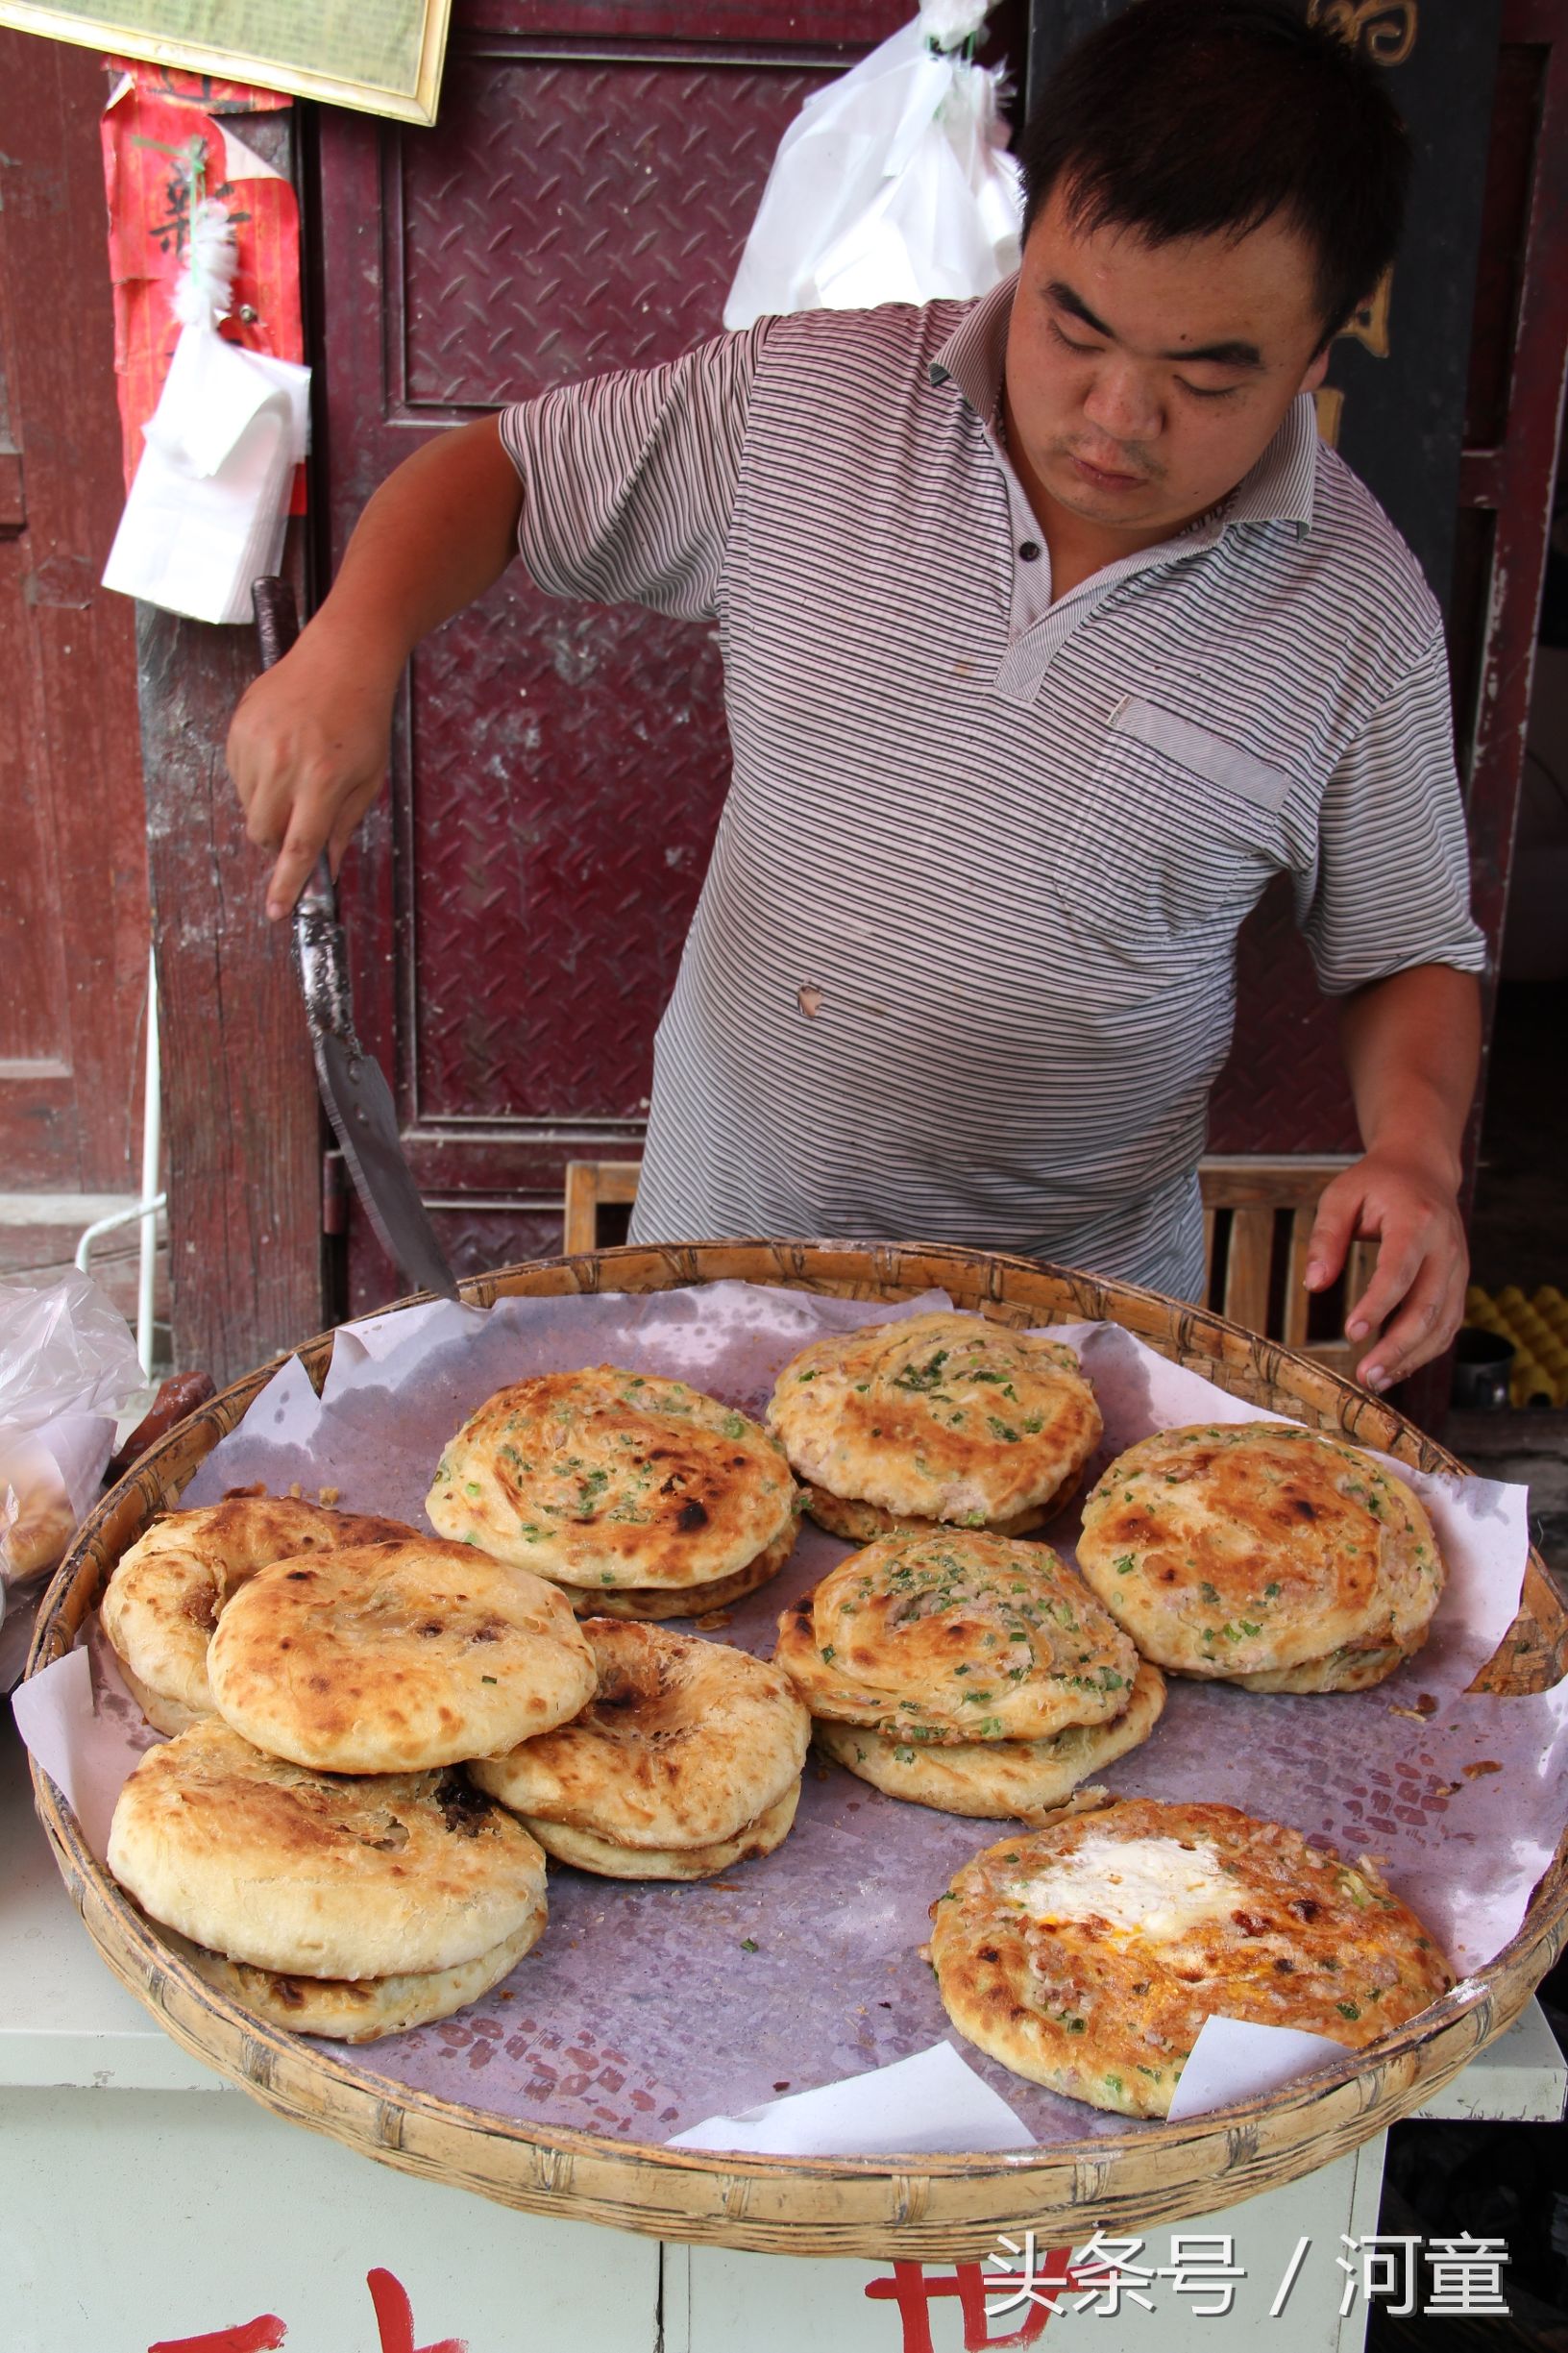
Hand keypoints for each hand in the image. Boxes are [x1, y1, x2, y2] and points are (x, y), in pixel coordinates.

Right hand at [226, 624, 396, 917]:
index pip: (297, 847)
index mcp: (323, 779)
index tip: (276, 913)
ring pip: (249, 807)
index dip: (286, 885)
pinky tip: (282, 753)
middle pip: (263, 833)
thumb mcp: (368, 778)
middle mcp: (285, 763)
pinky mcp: (238, 728)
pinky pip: (238, 776)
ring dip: (269, 808)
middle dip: (277, 842)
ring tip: (298, 773)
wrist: (342, 658)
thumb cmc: (363, 720)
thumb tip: (326, 869)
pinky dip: (256, 780)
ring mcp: (256, 743)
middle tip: (300, 822)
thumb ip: (343, 826)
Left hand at [1302, 1149, 1467, 1392]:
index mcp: (1417, 1221)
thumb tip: (1314, 1284)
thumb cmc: (1377, 1183)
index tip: (1351, 1333)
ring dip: (1412, 1358)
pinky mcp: (1458, 1284)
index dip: (1377, 1306)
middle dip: (1397, 1347)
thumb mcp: (1340, 1196)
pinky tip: (1397, 1367)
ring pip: (1443, 1324)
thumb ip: (1325, 1238)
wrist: (1423, 1170)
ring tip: (1377, 1381)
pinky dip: (1425, 1351)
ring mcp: (1458, 1268)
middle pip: (1427, 1307)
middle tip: (1365, 1375)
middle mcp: (1446, 1248)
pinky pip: (1448, 1325)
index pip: (1399, 1271)